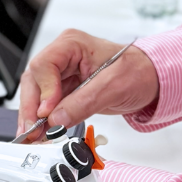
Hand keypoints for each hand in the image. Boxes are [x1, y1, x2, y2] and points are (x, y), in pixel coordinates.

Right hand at [18, 30, 158, 130]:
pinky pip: (46, 104)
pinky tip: (41, 133)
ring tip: (33, 136)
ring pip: (35, 94)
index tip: (47, 113)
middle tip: (32, 131)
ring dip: (32, 116)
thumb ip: (84, 102)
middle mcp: (62, 56)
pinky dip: (42, 120)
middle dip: (31, 107)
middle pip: (33, 80)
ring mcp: (61, 73)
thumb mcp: (114, 86)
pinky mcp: (64, 89)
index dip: (43, 91)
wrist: (151, 80)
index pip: (44, 65)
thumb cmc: (138, 72)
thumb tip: (56, 119)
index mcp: (72, 44)